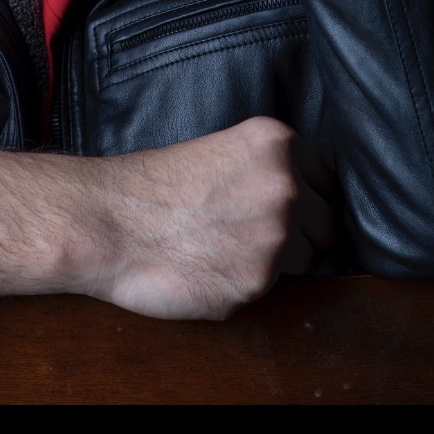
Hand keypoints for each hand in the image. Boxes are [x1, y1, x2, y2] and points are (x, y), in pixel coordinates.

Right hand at [85, 116, 336, 319]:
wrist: (109, 222)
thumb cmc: (151, 188)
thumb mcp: (220, 151)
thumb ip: (267, 170)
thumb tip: (304, 200)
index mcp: (277, 144)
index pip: (325, 182)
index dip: (304, 199)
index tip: (278, 209)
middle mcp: (286, 186)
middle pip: (324, 225)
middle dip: (297, 234)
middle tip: (247, 235)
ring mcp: (276, 236)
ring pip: (304, 261)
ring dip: (275, 263)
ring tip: (223, 251)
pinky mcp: (258, 282)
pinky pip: (269, 290)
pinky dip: (244, 286)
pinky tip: (208, 270)